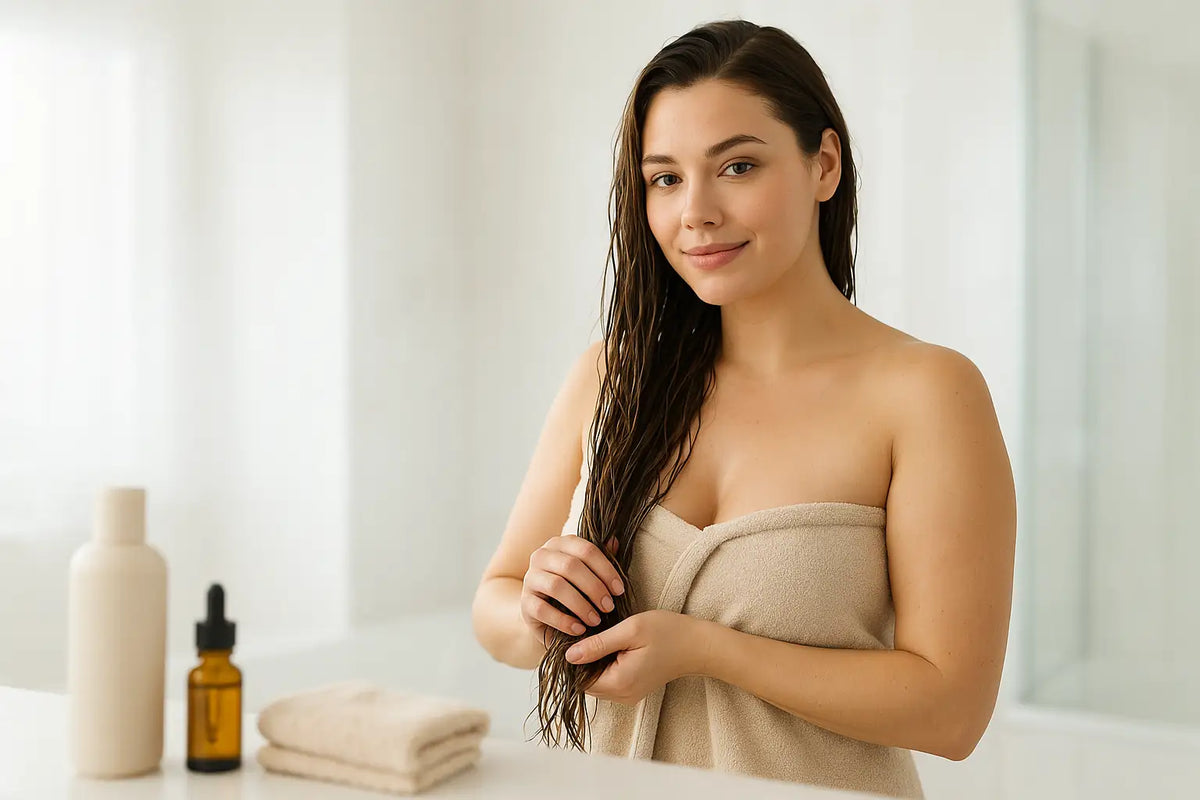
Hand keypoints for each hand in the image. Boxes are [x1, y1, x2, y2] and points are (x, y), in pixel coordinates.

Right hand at [520, 534, 623, 646]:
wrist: (547, 615)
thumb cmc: (574, 590)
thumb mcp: (588, 573)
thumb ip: (600, 558)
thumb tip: (615, 541)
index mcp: (560, 543)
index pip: (586, 549)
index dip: (606, 570)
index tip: (619, 590)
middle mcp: (541, 556)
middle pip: (571, 566)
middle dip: (594, 588)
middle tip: (609, 607)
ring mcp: (530, 578)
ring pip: (556, 586)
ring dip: (581, 605)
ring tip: (596, 620)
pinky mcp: (524, 602)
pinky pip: (543, 610)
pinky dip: (564, 621)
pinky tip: (580, 629)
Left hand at [564, 609, 701, 705]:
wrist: (698, 646)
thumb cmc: (668, 633)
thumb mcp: (630, 631)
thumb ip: (598, 644)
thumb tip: (569, 655)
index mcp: (619, 682)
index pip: (579, 679)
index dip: (573, 659)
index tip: (574, 636)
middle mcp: (622, 696)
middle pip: (586, 683)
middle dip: (582, 662)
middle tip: (586, 634)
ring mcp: (629, 695)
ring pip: (596, 683)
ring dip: (593, 664)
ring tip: (599, 638)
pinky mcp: (634, 690)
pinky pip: (609, 682)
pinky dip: (604, 667)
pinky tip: (611, 648)